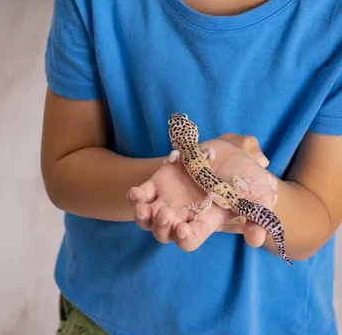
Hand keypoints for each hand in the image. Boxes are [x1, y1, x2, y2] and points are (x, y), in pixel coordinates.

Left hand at [127, 136, 277, 251]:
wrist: (230, 153)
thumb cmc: (246, 180)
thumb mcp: (258, 197)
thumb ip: (257, 218)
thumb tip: (255, 240)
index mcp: (205, 222)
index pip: (190, 240)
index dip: (184, 238)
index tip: (182, 229)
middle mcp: (184, 215)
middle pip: (164, 233)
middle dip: (161, 228)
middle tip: (167, 214)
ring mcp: (168, 199)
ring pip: (148, 219)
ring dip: (142, 217)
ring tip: (143, 208)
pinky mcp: (158, 183)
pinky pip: (141, 195)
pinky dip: (134, 197)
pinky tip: (135, 193)